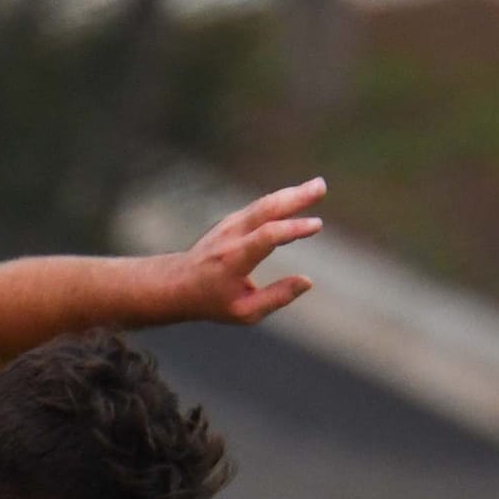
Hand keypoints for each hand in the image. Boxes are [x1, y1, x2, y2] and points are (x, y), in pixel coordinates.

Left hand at [160, 180, 325, 324]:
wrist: (178, 283)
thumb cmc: (213, 301)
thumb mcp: (244, 312)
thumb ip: (277, 297)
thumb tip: (308, 282)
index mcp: (234, 259)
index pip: (266, 237)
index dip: (292, 229)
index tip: (317, 225)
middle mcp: (231, 236)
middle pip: (265, 210)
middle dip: (295, 197)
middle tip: (321, 187)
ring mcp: (230, 225)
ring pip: (264, 204)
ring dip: (292, 193)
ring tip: (319, 186)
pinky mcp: (233, 220)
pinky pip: (260, 207)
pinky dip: (281, 199)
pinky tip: (300, 195)